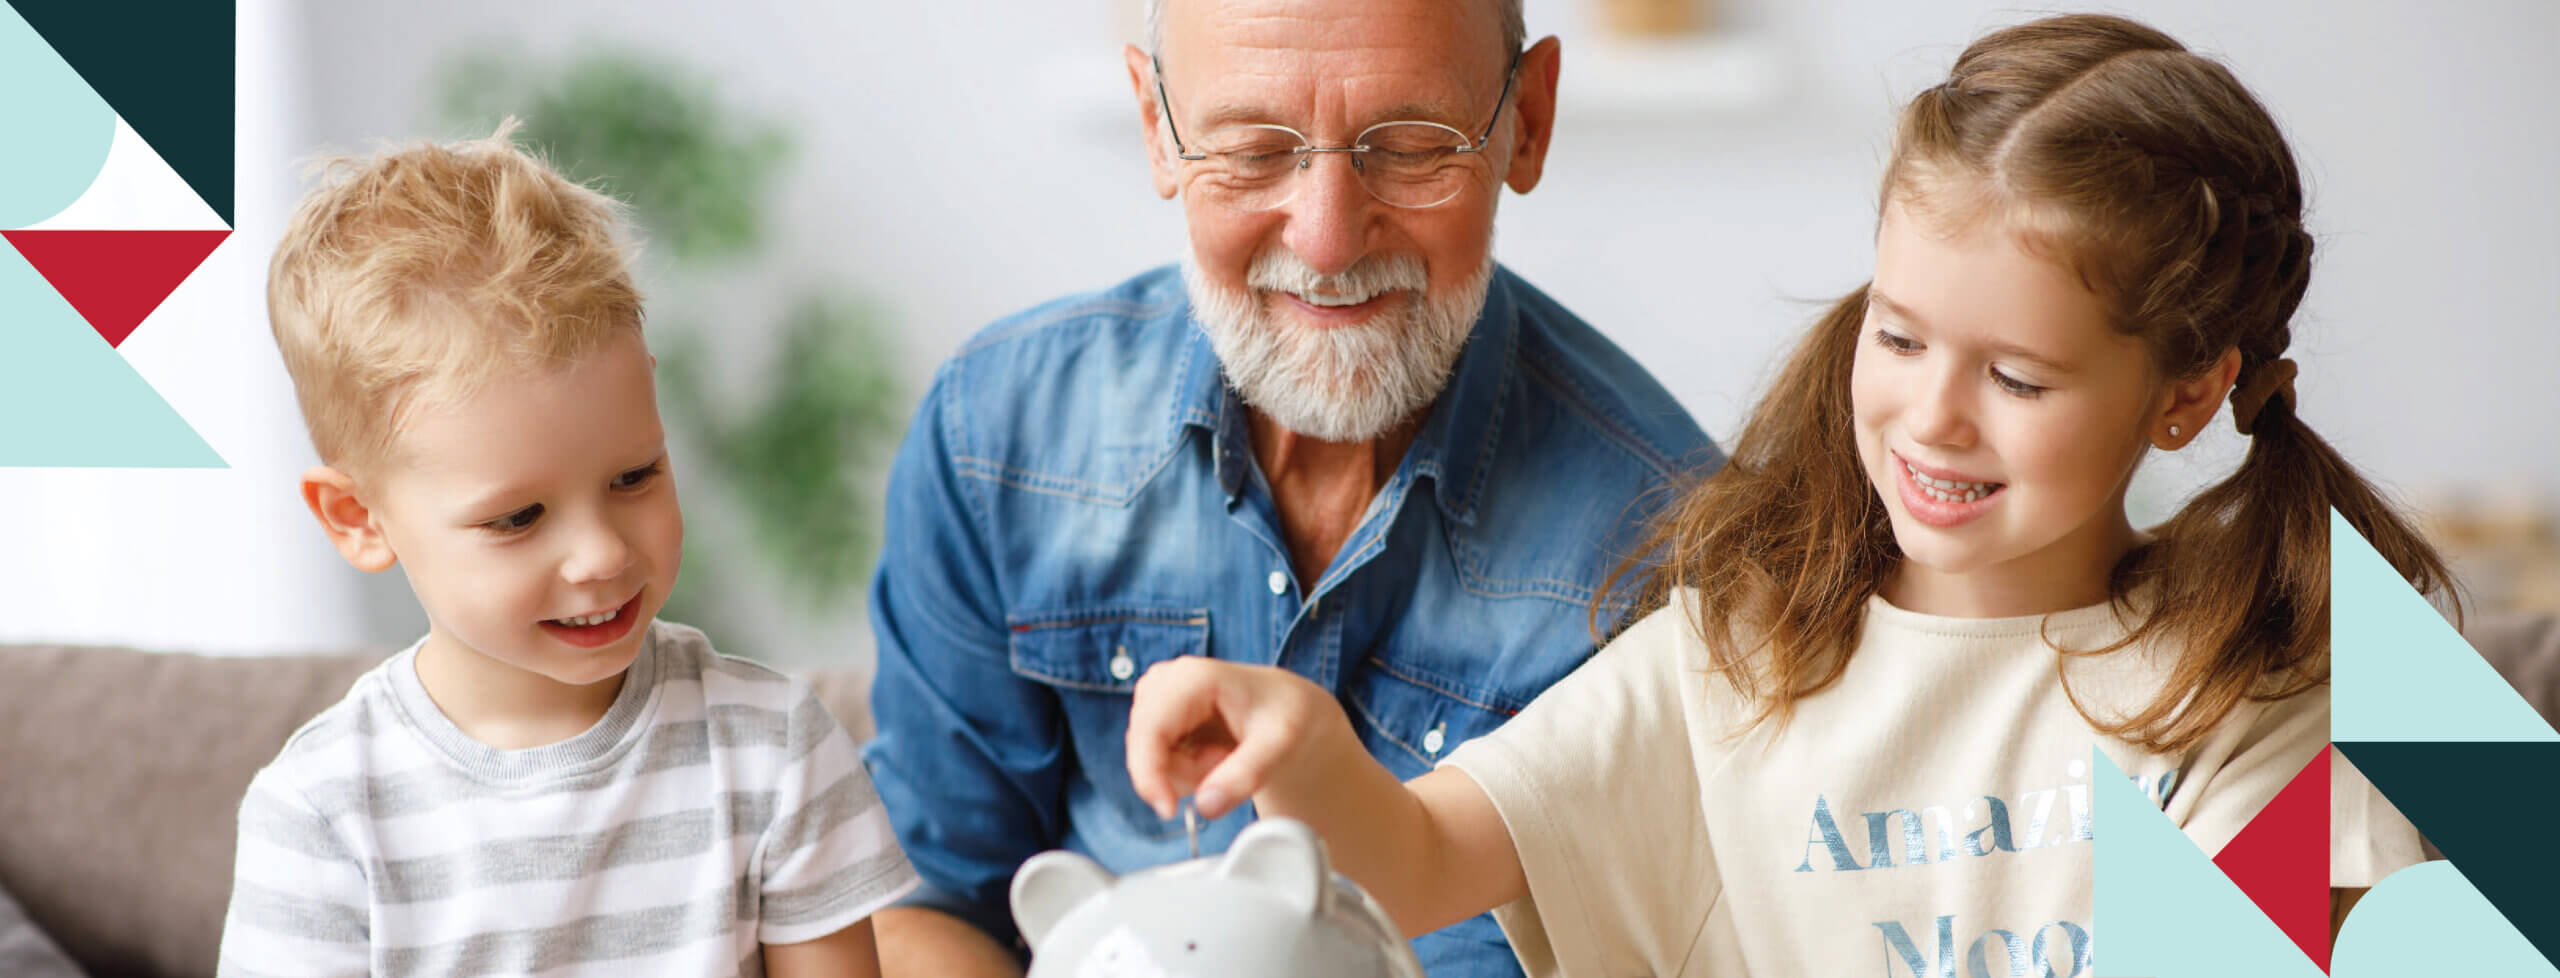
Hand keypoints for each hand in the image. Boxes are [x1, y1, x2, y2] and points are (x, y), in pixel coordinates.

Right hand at [1125, 656, 1353, 820]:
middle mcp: (1166, 681)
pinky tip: (1214, 756)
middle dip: (1183, 774)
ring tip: (1227, 758)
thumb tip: (1206, 806)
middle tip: (1227, 767)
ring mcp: (1157, 698)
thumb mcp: (1279, 744)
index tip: (1168, 809)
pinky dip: (1184, 770)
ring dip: (1186, 773)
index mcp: (1193, 677)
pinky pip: (1154, 761)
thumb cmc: (1286, 714)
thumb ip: (1246, 774)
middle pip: (1144, 748)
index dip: (1150, 773)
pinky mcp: (1156, 716)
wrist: (1288, 708)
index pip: (1150, 729)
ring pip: (1148, 759)